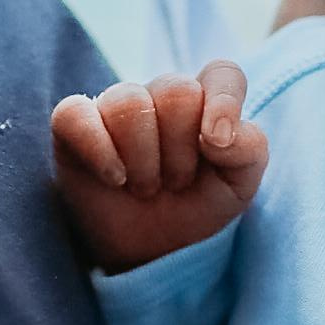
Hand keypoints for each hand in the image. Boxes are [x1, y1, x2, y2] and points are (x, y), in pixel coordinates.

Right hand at [51, 66, 268, 275]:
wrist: (151, 251)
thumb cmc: (197, 207)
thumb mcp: (239, 187)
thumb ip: (249, 150)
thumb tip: (219, 133)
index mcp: (207, 102)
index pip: (222, 74)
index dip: (223, 101)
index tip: (216, 144)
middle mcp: (162, 96)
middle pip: (176, 91)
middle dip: (180, 151)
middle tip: (175, 182)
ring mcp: (116, 106)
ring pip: (128, 103)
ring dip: (143, 161)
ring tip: (146, 187)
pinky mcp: (76, 123)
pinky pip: (75, 114)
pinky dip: (98, 149)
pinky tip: (114, 178)